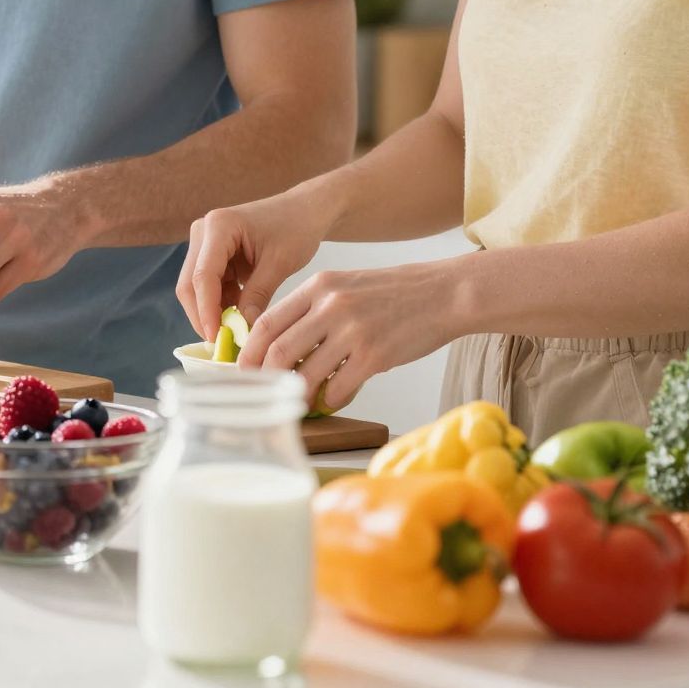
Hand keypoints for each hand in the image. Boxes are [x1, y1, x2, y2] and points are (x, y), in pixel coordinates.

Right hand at [176, 187, 334, 342]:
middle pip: (190, 283)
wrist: (304, 210)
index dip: (206, 310)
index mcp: (219, 226)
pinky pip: (209, 286)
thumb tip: (243, 329)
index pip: (203, 276)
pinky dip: (220, 305)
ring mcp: (205, 243)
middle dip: (203, 315)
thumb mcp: (280, 263)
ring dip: (211, 312)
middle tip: (221, 344)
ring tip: (232, 335)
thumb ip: (258, 295)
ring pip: (196, 288)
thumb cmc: (296, 227)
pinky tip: (237, 319)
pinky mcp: (213, 255)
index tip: (216, 338)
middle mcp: (204, 231)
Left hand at [238, 261, 458, 413]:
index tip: (244, 371)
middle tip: (263, 393)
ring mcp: (353, 330)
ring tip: (300, 401)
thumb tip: (282, 348)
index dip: (249, 352)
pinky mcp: (375, 355)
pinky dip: (329, 399)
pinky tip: (332, 399)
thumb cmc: (394, 294)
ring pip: (305, 373)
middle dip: (264, 378)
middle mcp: (331, 305)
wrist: (444, 293)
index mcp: (319, 286)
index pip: (267, 322)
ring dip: (298, 394)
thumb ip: (314, 311)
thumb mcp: (346, 287)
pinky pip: (337, 388)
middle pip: (278, 349)